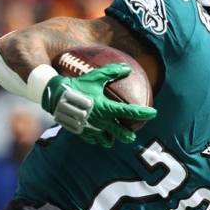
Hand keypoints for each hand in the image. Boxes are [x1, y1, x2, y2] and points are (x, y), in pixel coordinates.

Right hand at [42, 63, 156, 146]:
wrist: (56, 96)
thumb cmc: (77, 85)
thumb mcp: (95, 77)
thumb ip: (112, 72)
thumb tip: (127, 68)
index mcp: (106, 107)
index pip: (130, 112)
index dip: (143, 113)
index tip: (153, 113)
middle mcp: (101, 120)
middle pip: (120, 133)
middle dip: (128, 135)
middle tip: (132, 135)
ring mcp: (91, 128)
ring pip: (106, 140)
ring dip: (111, 139)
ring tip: (113, 138)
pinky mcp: (82, 132)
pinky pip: (93, 139)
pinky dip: (97, 138)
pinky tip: (98, 136)